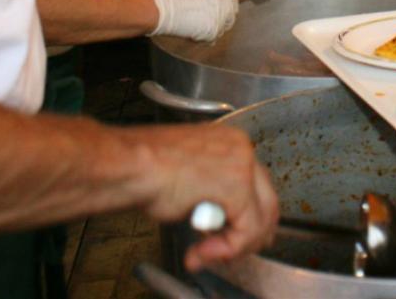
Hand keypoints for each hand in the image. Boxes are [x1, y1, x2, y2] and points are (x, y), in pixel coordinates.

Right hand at [129, 123, 278, 270]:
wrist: (129, 165)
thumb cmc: (143, 169)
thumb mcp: (188, 180)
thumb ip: (211, 196)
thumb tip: (219, 220)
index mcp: (231, 142)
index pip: (256, 184)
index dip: (246, 217)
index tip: (228, 237)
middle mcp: (241, 148)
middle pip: (266, 200)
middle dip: (251, 234)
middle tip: (231, 253)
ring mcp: (242, 165)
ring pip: (261, 217)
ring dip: (237, 244)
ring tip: (209, 254)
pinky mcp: (237, 186)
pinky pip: (247, 228)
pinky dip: (228, 248)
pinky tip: (203, 252)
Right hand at [146, 0, 238, 41]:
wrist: (161, 9)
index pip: (233, 0)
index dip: (227, 7)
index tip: (220, 11)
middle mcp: (223, 2)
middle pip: (231, 16)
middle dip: (223, 21)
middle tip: (209, 24)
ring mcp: (219, 17)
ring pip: (222, 29)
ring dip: (213, 31)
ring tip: (197, 30)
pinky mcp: (213, 31)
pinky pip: (212, 39)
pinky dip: (204, 40)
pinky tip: (193, 36)